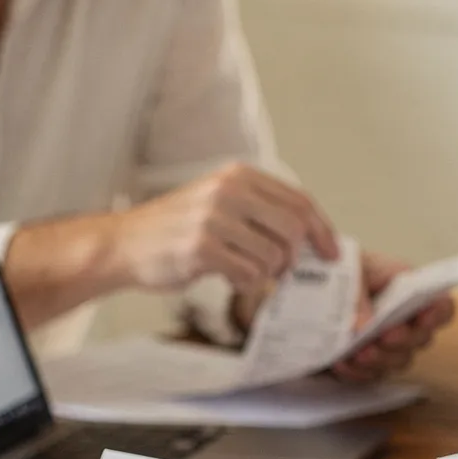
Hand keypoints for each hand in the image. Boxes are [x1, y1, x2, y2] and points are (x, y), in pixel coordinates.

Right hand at [114, 162, 337, 295]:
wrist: (124, 243)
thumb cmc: (178, 228)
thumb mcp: (220, 202)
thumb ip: (261, 211)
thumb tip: (311, 238)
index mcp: (239, 176)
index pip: (300, 202)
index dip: (323, 231)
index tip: (332, 254)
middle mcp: (228, 190)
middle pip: (295, 229)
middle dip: (295, 257)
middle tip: (282, 271)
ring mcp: (214, 218)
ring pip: (274, 256)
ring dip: (266, 273)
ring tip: (242, 269)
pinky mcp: (201, 247)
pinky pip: (249, 274)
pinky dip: (245, 282)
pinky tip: (226, 276)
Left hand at [329, 252, 457, 383]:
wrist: (315, 288)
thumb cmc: (340, 271)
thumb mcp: (349, 270)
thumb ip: (359, 294)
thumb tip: (365, 325)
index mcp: (410, 290)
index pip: (442, 307)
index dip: (438, 314)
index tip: (423, 318)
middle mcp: (406, 321)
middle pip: (422, 339)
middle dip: (404, 340)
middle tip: (385, 336)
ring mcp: (390, 346)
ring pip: (399, 361)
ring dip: (380, 359)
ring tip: (357, 353)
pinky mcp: (370, 364)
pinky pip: (371, 375)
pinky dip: (356, 371)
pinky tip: (340, 362)